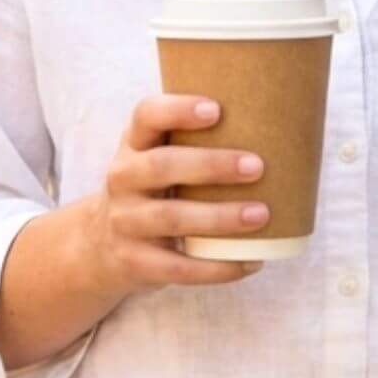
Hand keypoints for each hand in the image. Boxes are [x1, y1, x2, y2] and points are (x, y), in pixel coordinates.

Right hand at [79, 93, 270, 296]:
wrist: (100, 246)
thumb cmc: (152, 189)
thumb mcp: (156, 157)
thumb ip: (194, 140)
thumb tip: (277, 121)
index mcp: (134, 144)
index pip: (146, 115)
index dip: (178, 109)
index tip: (216, 110)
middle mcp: (123, 178)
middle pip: (161, 166)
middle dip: (211, 166)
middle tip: (257, 167)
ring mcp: (125, 222)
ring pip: (171, 218)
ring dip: (219, 217)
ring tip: (261, 215)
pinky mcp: (135, 262)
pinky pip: (177, 267)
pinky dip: (216, 268)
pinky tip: (251, 261)